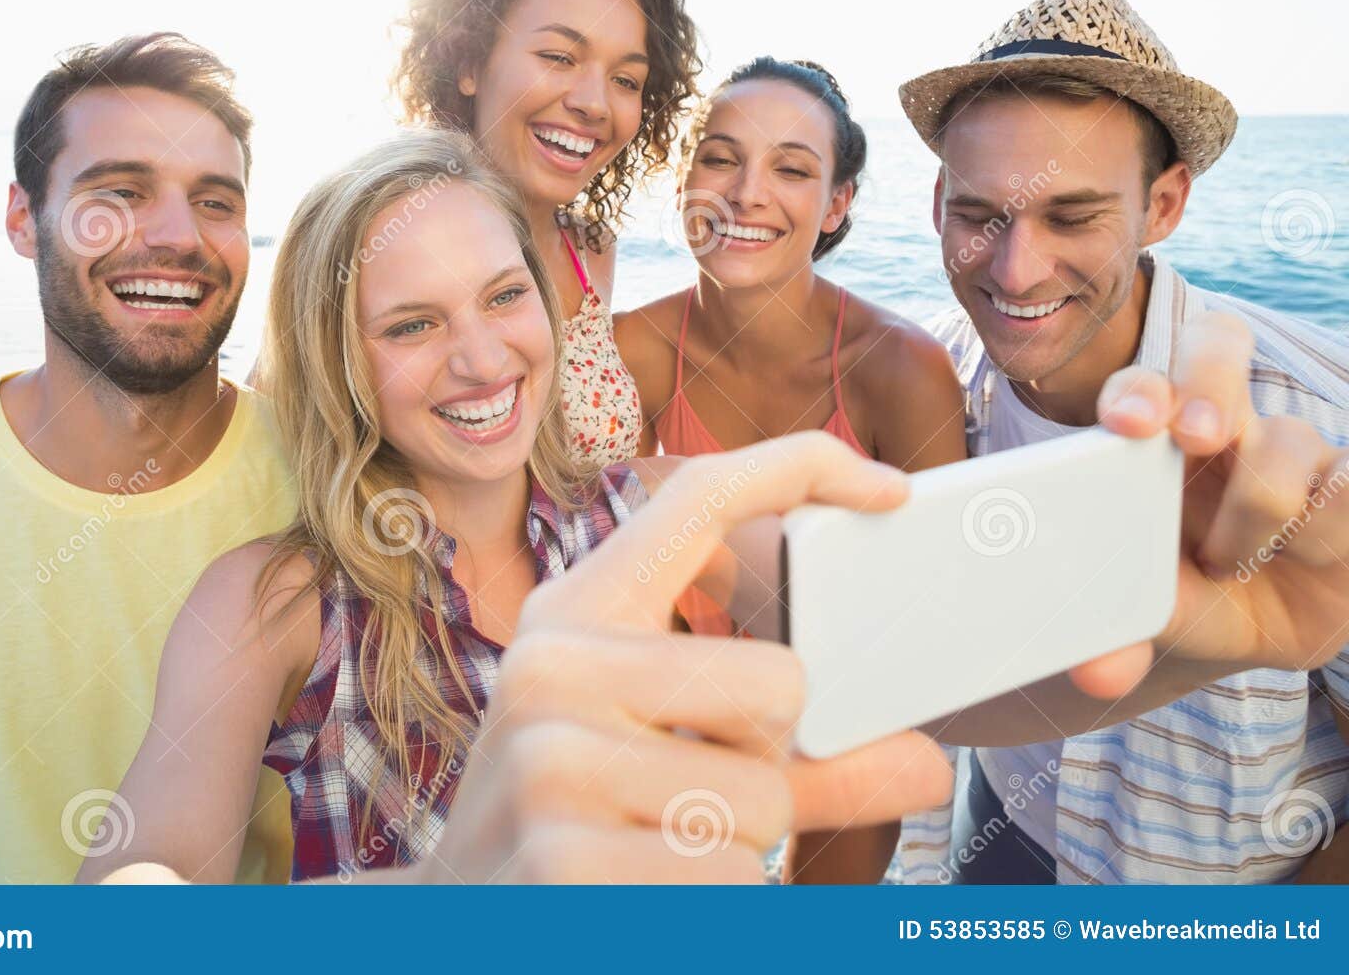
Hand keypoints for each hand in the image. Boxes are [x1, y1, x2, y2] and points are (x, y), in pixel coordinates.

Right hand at [415, 433, 955, 883]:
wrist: (460, 923)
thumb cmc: (575, 824)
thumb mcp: (658, 757)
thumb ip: (799, 759)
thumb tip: (928, 765)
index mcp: (576, 615)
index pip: (696, 499)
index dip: (799, 465)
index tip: (887, 485)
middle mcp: (552, 669)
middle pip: (780, 683)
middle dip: (768, 763)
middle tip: (687, 797)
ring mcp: (549, 765)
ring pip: (765, 801)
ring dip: (738, 850)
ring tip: (652, 853)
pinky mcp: (566, 864)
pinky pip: (731, 885)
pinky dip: (712, 908)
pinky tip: (638, 900)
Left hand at [1098, 312, 1348, 672]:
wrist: (1232, 626)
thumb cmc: (1171, 594)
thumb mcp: (1138, 610)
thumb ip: (1111, 630)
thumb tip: (1099, 672)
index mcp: (1152, 436)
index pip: (1147, 378)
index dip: (1140, 388)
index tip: (1127, 423)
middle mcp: (1222, 426)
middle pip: (1218, 349)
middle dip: (1205, 385)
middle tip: (1193, 435)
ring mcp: (1292, 454)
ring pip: (1290, 441)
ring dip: (1258, 510)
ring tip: (1228, 562)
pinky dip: (1326, 529)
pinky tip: (1303, 559)